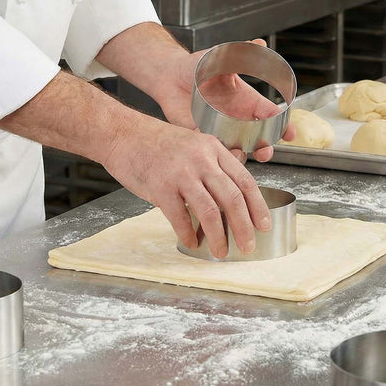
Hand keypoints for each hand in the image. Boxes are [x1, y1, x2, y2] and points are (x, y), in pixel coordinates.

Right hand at [101, 113, 270, 257]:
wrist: (123, 133)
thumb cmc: (156, 143)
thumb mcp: (192, 145)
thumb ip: (211, 166)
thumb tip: (227, 200)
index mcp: (213, 149)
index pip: (245, 180)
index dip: (257, 206)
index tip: (262, 225)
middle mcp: (201, 159)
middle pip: (232, 198)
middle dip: (244, 227)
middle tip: (248, 245)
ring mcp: (181, 173)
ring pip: (210, 211)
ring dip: (218, 237)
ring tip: (220, 252)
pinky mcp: (160, 186)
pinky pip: (180, 217)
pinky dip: (188, 234)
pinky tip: (191, 242)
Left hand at [159, 39, 294, 161]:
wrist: (170, 74)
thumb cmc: (198, 65)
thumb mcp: (222, 58)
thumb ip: (241, 54)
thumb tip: (260, 43)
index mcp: (246, 100)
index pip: (270, 115)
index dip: (283, 126)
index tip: (290, 134)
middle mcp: (235, 118)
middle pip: (257, 140)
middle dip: (265, 149)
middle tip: (265, 152)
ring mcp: (219, 128)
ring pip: (235, 149)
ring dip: (240, 155)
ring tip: (237, 152)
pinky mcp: (200, 134)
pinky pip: (210, 146)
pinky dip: (213, 148)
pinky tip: (210, 142)